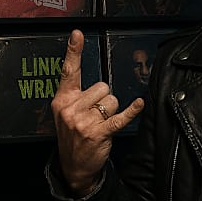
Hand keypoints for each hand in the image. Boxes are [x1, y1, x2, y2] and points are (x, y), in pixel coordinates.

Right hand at [52, 29, 144, 195]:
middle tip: (96, 115)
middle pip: (102, 86)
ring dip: (112, 110)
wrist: (73, 166)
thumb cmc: (74, 136)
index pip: (68, 72)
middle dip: (104, 99)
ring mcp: (84, 121)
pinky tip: (139, 105)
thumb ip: (77, 95)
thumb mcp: (66, 113)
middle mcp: (71, 108)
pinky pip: (119, 117)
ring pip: (112, 100)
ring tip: (101, 123)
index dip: (73, 51)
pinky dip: (131, 111)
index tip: (77, 34)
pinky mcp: (98, 133)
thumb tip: (100, 83)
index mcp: (62, 100)